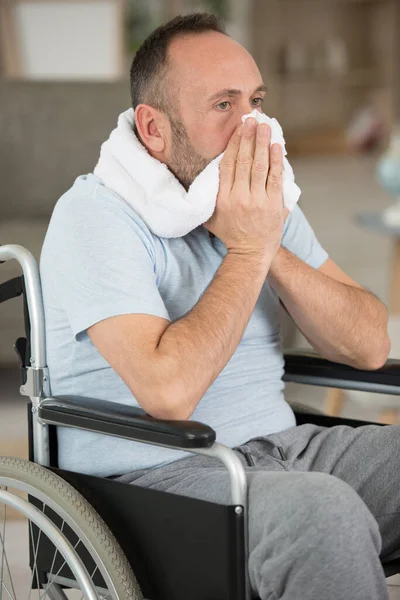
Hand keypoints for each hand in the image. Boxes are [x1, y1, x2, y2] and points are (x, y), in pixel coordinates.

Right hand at [204, 118, 285, 260]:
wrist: (251, 253)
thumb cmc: (230, 234)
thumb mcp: (211, 217)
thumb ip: (208, 197)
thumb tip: (205, 175)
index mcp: (223, 198)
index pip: (228, 164)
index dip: (234, 144)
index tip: (238, 128)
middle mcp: (239, 197)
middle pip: (244, 160)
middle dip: (248, 137)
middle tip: (251, 119)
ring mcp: (257, 201)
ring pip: (260, 166)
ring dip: (263, 143)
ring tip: (265, 126)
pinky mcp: (273, 205)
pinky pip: (275, 178)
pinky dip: (276, 160)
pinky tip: (276, 146)